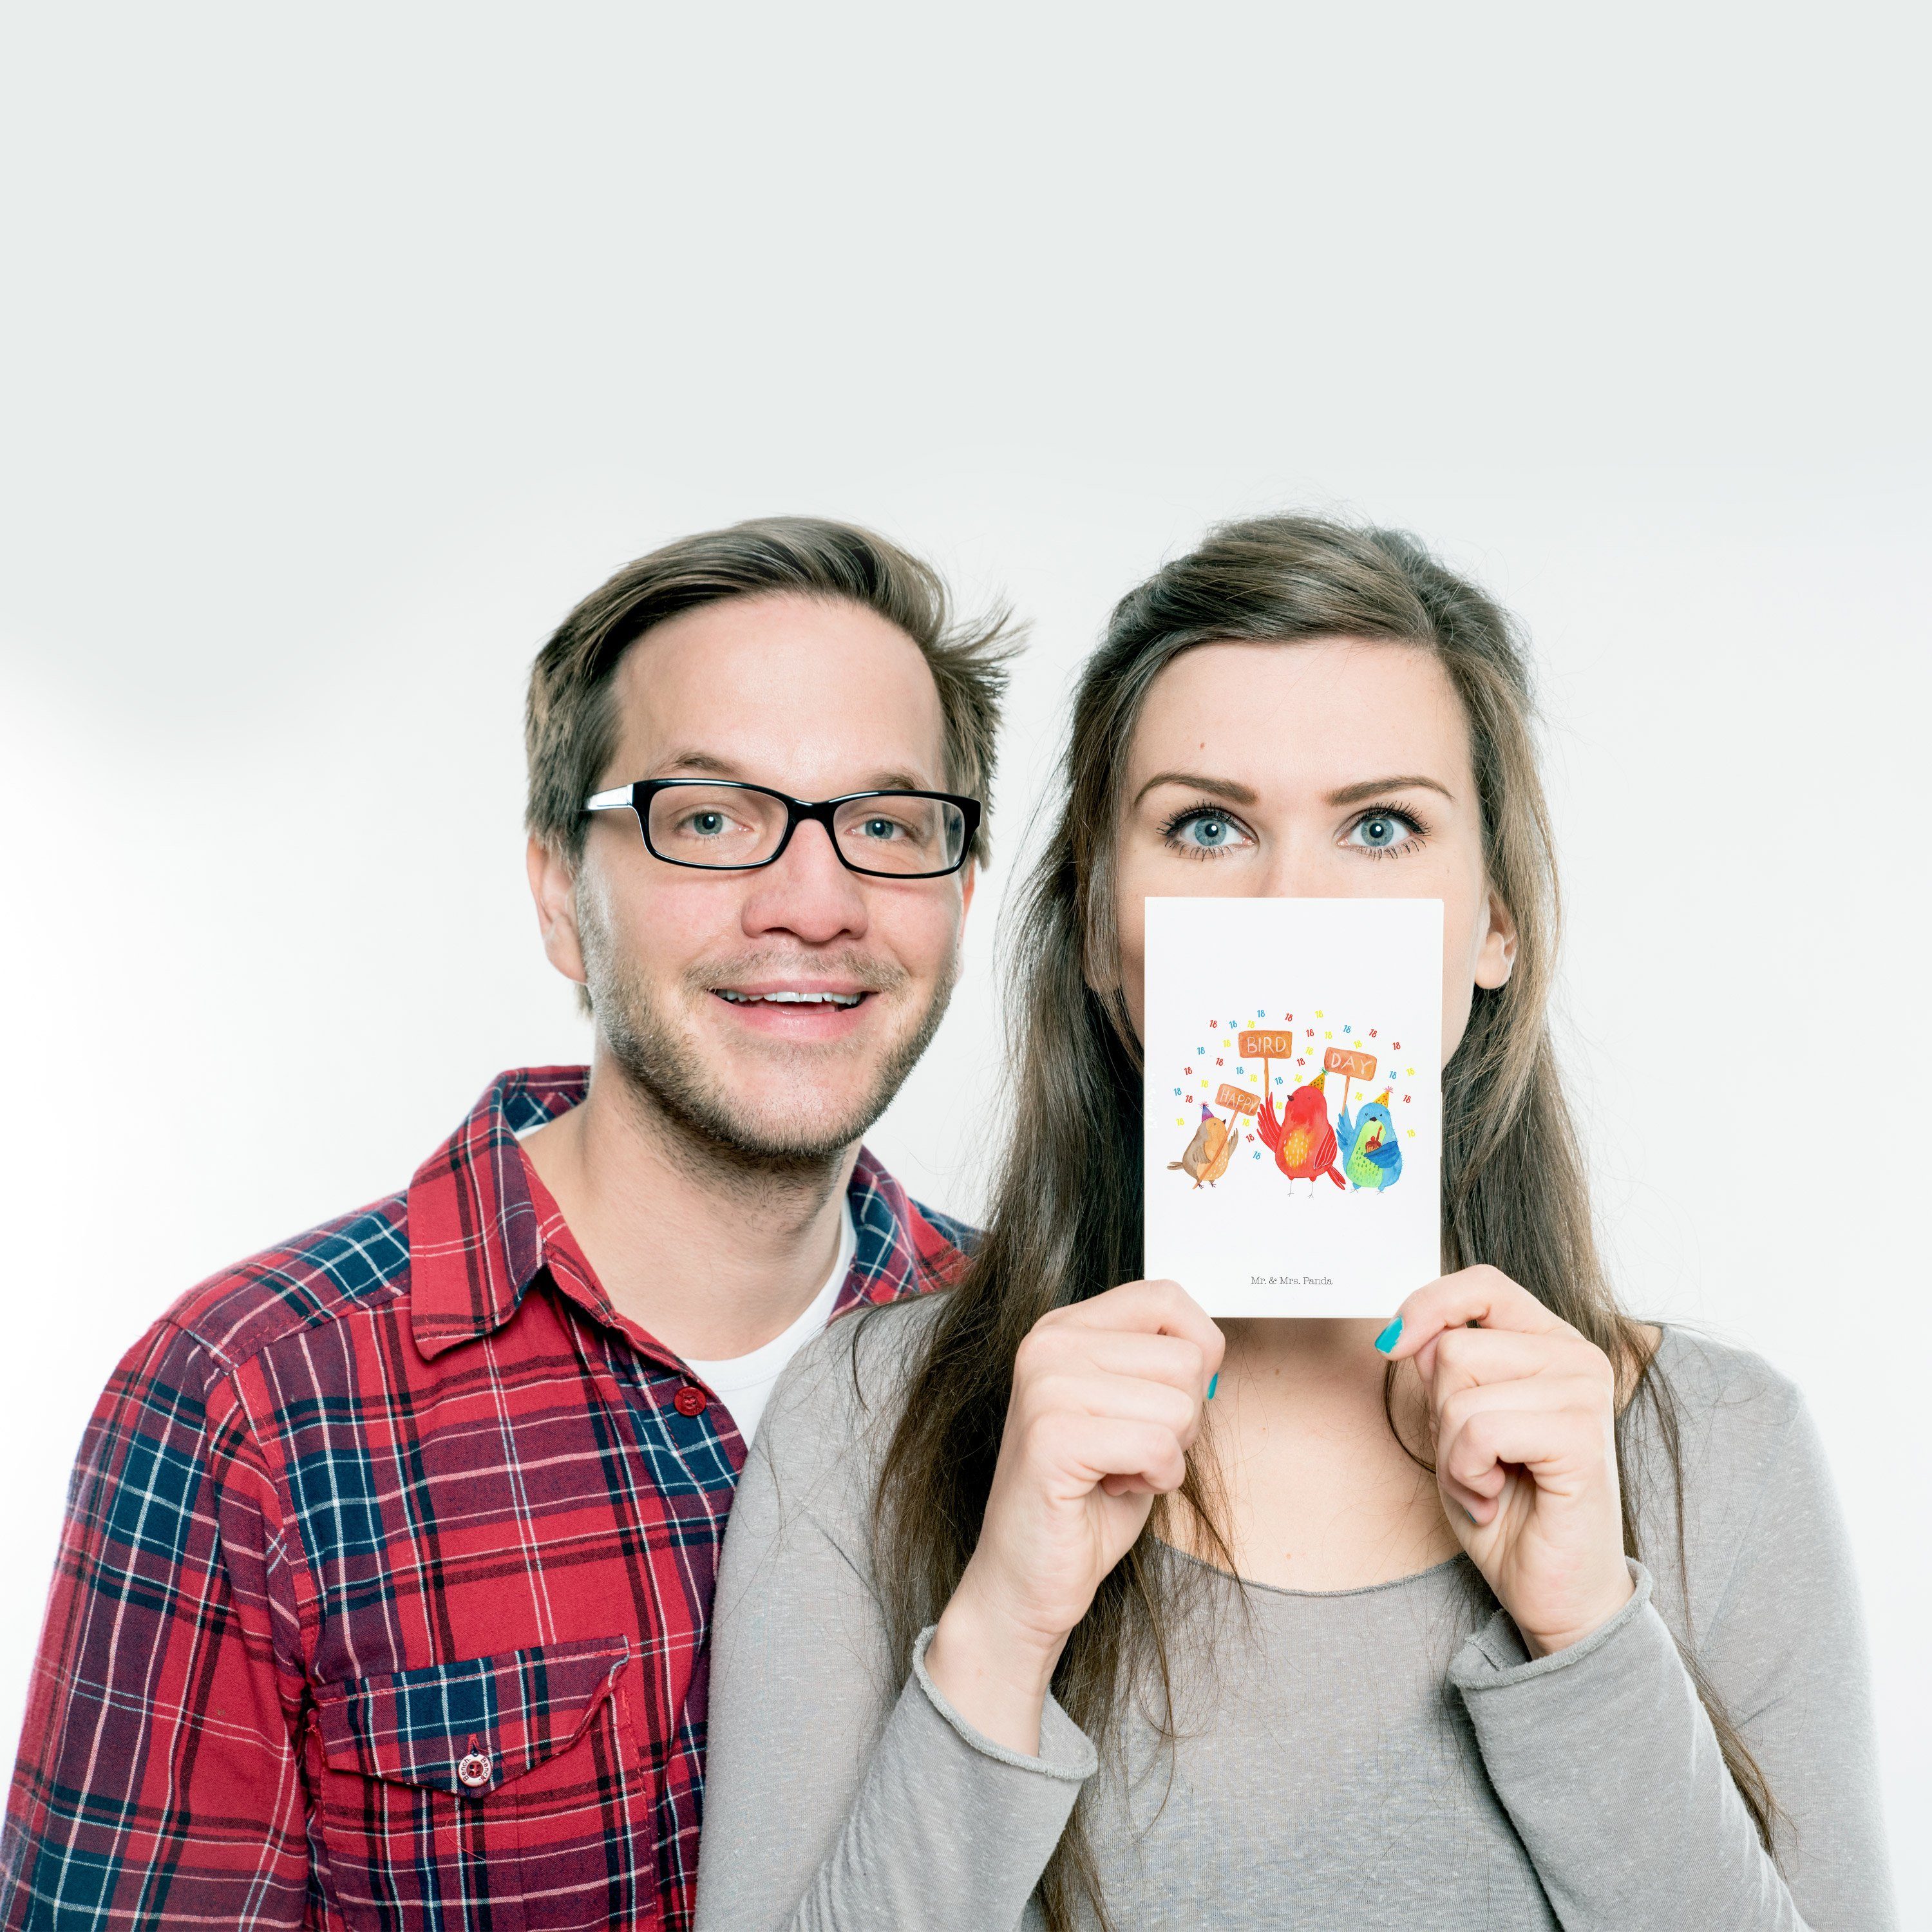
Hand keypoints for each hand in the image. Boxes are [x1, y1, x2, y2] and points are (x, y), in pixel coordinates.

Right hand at [925, 1279, 1222, 1752]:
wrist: (1028, 1576)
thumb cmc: (1087, 1498)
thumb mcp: (1131, 1410)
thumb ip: (1159, 1366)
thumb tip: (1211, 1347)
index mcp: (1064, 1327)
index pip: (1167, 1297)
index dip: (1198, 1352)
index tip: (1167, 1401)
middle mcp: (1048, 1343)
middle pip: (1185, 1359)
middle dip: (1182, 1418)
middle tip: (1132, 1451)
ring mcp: (1045, 1386)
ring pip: (1179, 1404)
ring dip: (1168, 1454)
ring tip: (1118, 1470)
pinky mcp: (1052, 1437)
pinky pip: (1158, 1446)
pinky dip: (1156, 1480)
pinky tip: (1113, 1489)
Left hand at [1383, 1266, 1633, 1657]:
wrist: (1550, 1588)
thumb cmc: (1506, 1505)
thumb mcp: (1455, 1424)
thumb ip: (1443, 1370)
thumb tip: (1411, 1335)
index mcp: (1549, 1342)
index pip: (1483, 1285)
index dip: (1428, 1305)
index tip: (1393, 1345)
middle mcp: (1576, 1357)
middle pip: (1454, 1348)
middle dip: (1439, 1414)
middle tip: (1473, 1462)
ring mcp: (1585, 1394)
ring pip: (1460, 1392)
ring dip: (1452, 1453)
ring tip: (1488, 1483)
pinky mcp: (1583, 1438)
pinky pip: (1480, 1431)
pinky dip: (1468, 1474)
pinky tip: (1497, 1498)